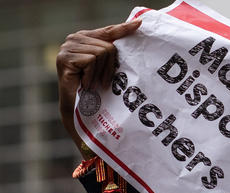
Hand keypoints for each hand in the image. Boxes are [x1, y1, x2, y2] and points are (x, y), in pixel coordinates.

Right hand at [56, 20, 140, 146]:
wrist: (75, 107)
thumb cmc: (92, 89)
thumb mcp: (104, 68)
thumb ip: (111, 53)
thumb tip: (131, 38)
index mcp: (85, 38)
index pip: (108, 31)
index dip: (123, 28)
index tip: (139, 23)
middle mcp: (74, 39)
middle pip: (108, 46)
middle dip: (109, 67)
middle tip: (101, 81)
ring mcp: (67, 47)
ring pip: (102, 53)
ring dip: (100, 73)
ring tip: (92, 83)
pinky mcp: (65, 57)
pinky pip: (92, 60)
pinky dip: (91, 75)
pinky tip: (85, 83)